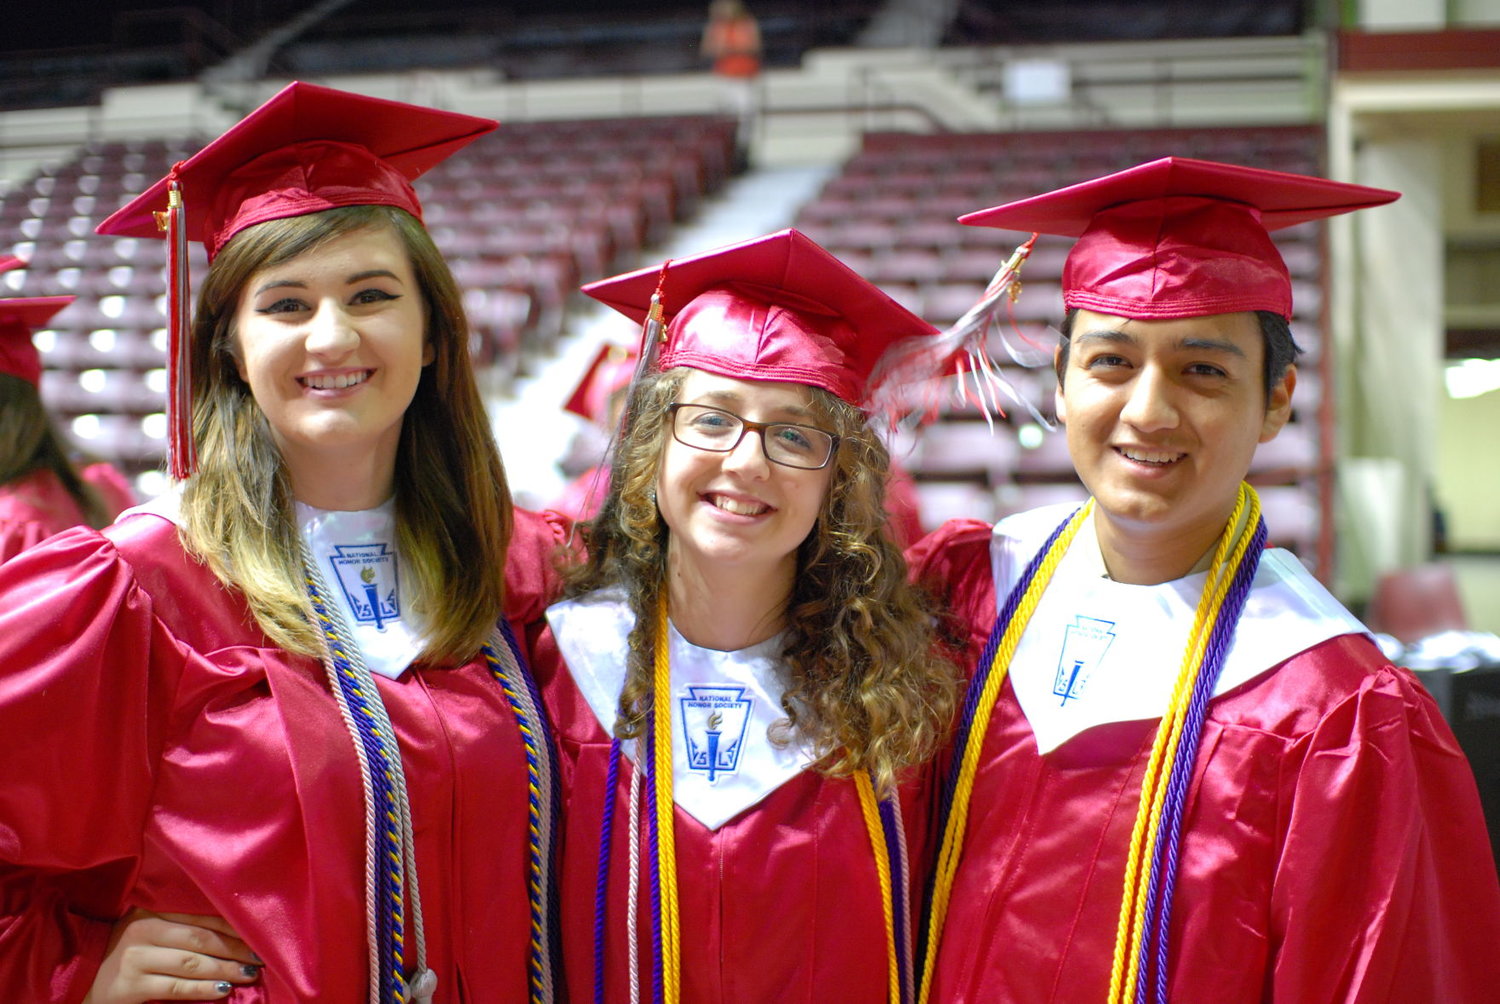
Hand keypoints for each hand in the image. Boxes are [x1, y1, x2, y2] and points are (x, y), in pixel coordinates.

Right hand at [82, 909, 261, 1002]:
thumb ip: (179, 927)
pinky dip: (203, 989)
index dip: (233, 927)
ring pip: (192, 964)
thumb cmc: (122, 953)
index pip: (201, 917)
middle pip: (201, 940)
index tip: (258, 935)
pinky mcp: (131, 986)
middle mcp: (144, 931)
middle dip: (235, 949)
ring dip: (226, 970)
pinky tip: (223, 990)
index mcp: (151, 913)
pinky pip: (177, 987)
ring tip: (249, 974)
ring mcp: (136, 959)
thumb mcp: (147, 931)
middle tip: (260, 957)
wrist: (78, 977)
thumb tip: (230, 933)